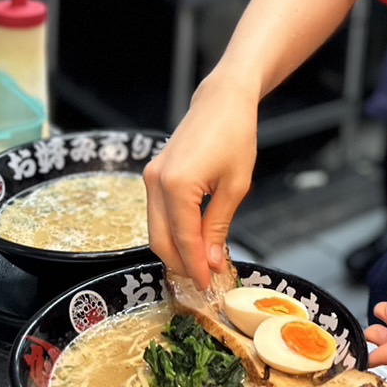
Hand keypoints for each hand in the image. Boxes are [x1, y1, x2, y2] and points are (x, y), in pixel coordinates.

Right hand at [143, 72, 258, 288]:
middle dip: (181, 264)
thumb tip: (212, 262)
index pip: (184, 240)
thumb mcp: (236, 186)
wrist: (223, 101)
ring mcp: (151, 177)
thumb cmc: (235, 136)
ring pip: (155, 229)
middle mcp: (156, 182)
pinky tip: (192, 239)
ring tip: (200, 263)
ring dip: (174, 250)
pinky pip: (157, 213)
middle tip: (204, 279)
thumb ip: (218, 227)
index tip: (208, 285)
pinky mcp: (153, 173)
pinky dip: (172, 231)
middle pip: (160, 240)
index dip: (196, 267)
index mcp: (177, 186)